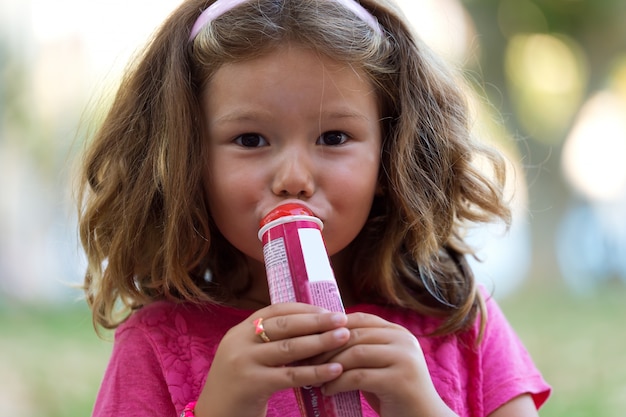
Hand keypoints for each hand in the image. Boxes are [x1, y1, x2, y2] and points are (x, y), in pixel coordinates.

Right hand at [194, 302, 350, 416]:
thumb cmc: (238, 387)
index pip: (276, 310)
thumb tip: (310, 328)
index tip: (328, 310)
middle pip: (285, 325)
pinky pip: (290, 376)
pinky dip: (315, 371)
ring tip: (343, 337)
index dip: (304, 309)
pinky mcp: (251, 384)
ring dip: (320, 341)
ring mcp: (243, 362)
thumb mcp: (248, 356)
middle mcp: (239, 341)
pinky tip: (335, 370)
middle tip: (343, 318)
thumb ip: (269, 342)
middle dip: (316, 321)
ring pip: (289, 348)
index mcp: (240, 331)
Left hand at [318, 312, 456, 416]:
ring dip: (329, 365)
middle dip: (326, 347)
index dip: (332, 327)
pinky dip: (338, 383)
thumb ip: (361, 349)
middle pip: (354, 334)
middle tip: (305, 359)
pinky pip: (358, 377)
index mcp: (397, 332)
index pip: (359, 319)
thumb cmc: (395, 394)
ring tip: (313, 376)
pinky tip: (326, 390)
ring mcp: (404, 359)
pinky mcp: (398, 381)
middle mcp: (403, 340)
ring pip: (355, 353)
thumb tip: (322, 338)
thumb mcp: (379, 364)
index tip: (310, 338)